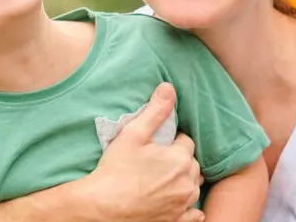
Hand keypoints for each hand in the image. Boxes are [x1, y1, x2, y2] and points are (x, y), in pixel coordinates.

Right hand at [78, 83, 203, 221]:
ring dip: (184, 181)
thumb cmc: (115, 170)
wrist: (102, 207)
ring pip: (193, 186)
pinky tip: (179, 203)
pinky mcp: (176, 221)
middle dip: (180, 160)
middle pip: (192, 164)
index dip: (172, 141)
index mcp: (180, 159)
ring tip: (165, 178)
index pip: (186, 142)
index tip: (157, 145)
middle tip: (158, 160)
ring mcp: (183, 204)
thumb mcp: (133, 134)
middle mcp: (187, 182)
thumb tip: (168, 88)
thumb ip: (154, 111)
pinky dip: (189, 209)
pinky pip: (194, 214)